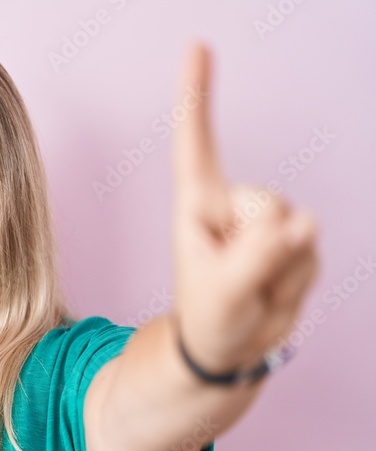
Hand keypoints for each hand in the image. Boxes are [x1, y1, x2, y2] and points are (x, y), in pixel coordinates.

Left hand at [170, 42, 319, 373]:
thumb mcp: (222, 294)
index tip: (197, 46)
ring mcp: (268, 220)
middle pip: (270, 203)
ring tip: (252, 287)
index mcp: (198, 204)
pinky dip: (297, 280)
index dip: (197, 95)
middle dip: (264, 247)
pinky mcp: (297, 239)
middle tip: (240, 281)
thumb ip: (258, 259)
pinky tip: (273, 289)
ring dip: (282, 269)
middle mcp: (233, 204)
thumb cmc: (210, 317)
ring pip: (298, 227)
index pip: (196, 143)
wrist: (230, 346)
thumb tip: (302, 222)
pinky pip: (314, 252)